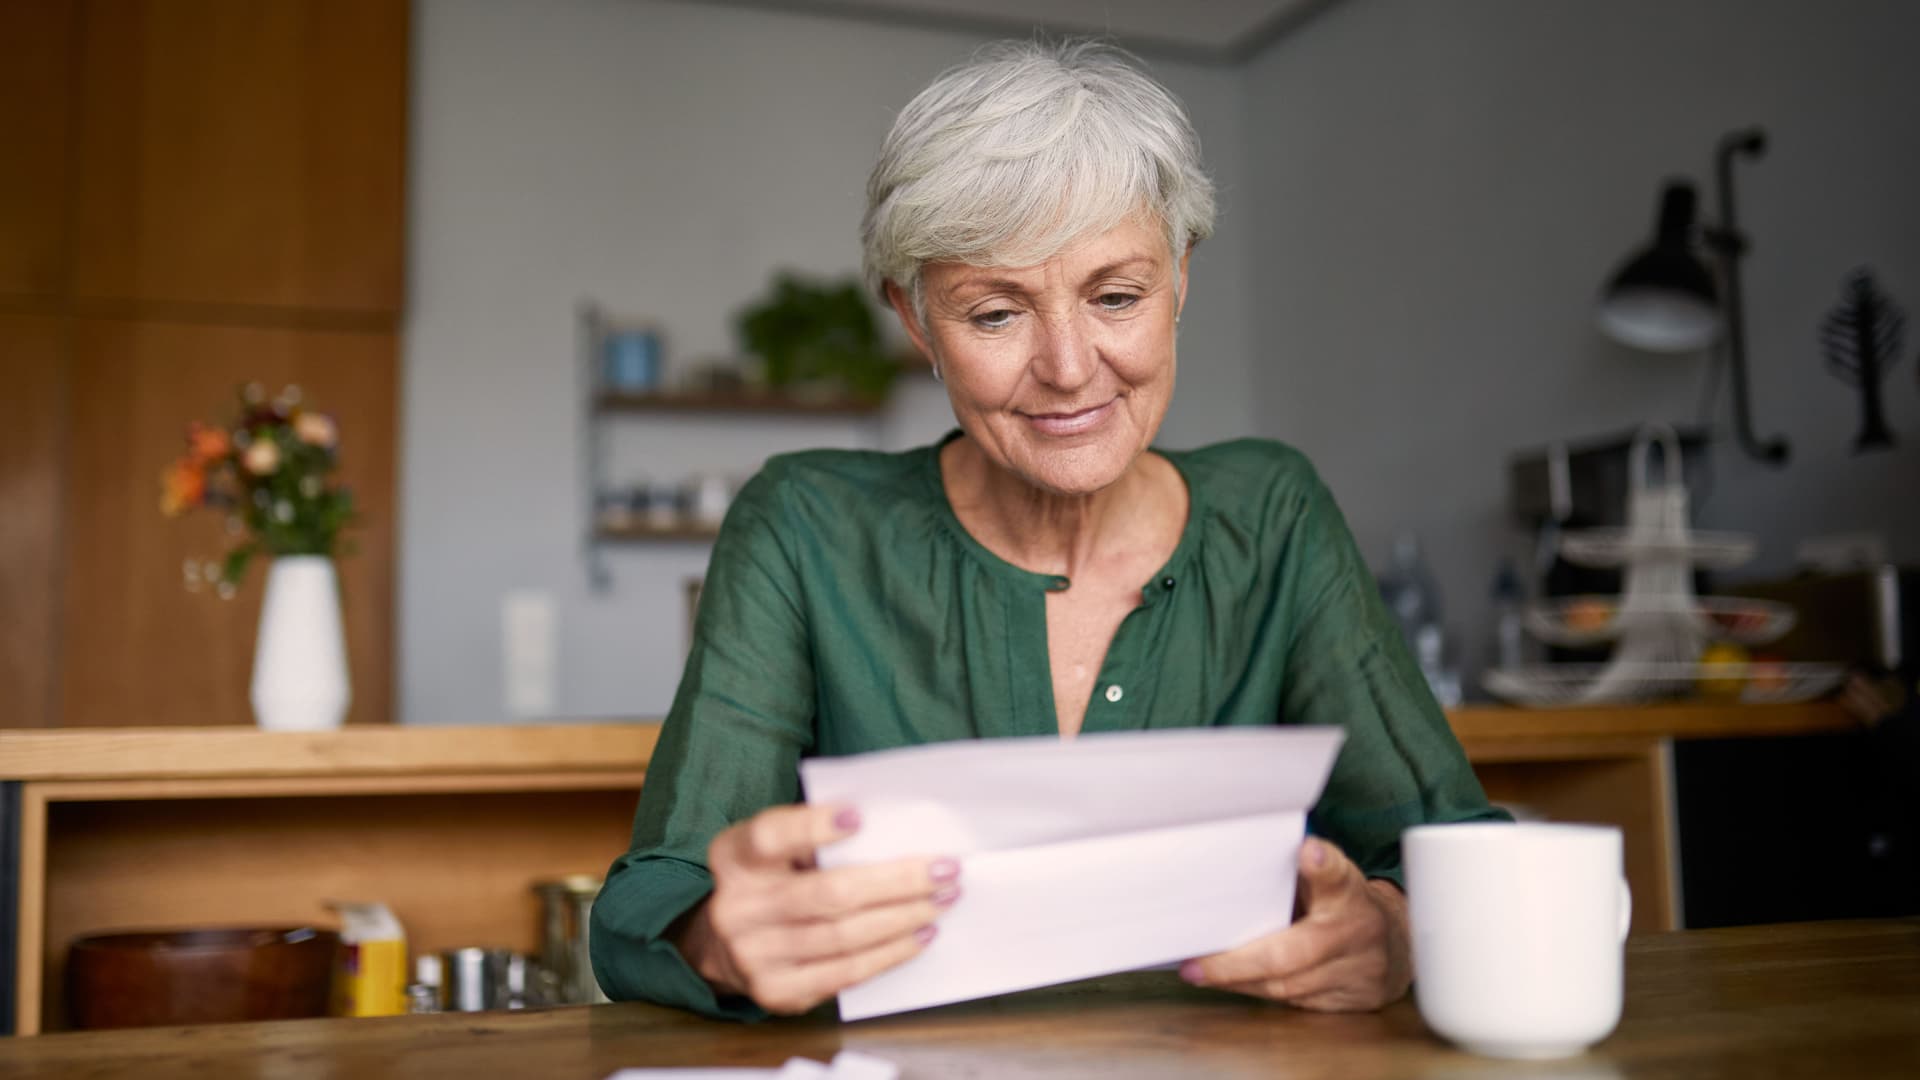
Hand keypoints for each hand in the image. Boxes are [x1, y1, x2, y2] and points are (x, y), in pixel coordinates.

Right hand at [671, 803, 958, 1014]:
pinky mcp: (777, 991)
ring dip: (904, 918)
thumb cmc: (772, 881)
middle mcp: (736, 907)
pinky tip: (919, 936)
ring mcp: (754, 955)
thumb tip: (893, 833)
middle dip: (896, 881)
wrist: (727, 945)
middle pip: (827, 892)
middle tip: (945, 870)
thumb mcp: (777, 850)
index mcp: (734, 856)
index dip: (813, 827)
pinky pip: (845, 973)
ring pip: (844, 936)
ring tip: (942, 901)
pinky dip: (889, 953)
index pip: (771, 836)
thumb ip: (815, 838)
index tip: (860, 816)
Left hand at [1179, 835, 1411, 1010]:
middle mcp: (1358, 931)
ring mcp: (1360, 970)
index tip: (1309, 853)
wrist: (1397, 944)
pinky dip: (1260, 992)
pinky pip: (1296, 1002)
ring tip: (1201, 974)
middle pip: (1295, 952)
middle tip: (1196, 966)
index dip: (1322, 864)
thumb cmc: (1344, 904)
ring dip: (1241, 982)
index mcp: (1349, 891)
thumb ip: (1296, 870)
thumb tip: (1239, 862)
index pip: (1336, 875)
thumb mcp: (1327, 876)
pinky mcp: (1354, 1000)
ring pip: (1289, 986)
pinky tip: (1233, 984)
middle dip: (1238, 963)